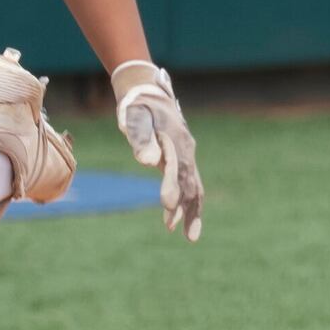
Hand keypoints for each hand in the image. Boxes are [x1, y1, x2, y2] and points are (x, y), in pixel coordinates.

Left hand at [111, 61, 202, 242]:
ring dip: (192, 211)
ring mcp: (187, 155)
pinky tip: (179, 218)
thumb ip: (141, 138)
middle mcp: (186, 150)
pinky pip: (191, 184)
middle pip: (191, 183)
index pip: (175, 169)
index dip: (172, 188)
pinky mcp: (183, 160)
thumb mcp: (135, 118)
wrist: (148, 92)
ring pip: (195, 187)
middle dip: (188, 209)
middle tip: (185, 235)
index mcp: (175, 141)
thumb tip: (147, 162)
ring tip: (189, 237)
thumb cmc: (137, 106)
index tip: (168, 206)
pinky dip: (190, 203)